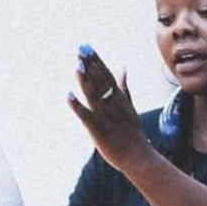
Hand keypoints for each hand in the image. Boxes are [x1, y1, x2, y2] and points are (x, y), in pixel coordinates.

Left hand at [68, 44, 152, 171]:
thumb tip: (123, 69)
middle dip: (91, 65)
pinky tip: (68, 95)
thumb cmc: (132, 134)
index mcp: (119, 99)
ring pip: (94, 95)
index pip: (107, 75)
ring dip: (85, 80)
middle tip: (81, 48)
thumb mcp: (129, 107)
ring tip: (77, 65)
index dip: (97, 61)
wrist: (138, 157)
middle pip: (101, 81)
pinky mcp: (99, 131)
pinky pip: (87, 116)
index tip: (87, 48)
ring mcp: (106, 117)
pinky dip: (77, 106)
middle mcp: (113, 105)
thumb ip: (124, 88)